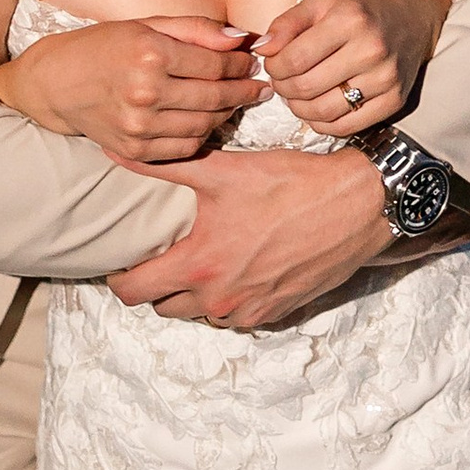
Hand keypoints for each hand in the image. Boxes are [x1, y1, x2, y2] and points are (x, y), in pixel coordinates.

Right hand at [0, 14, 262, 164]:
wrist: (56, 83)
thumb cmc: (104, 46)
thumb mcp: (147, 25)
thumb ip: (197, 29)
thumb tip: (241, 38)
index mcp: (150, 54)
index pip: (214, 63)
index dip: (240, 63)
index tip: (253, 61)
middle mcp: (146, 92)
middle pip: (214, 97)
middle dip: (243, 91)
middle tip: (259, 86)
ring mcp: (139, 126)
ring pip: (204, 125)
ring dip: (226, 113)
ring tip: (235, 102)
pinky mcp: (135, 150)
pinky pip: (185, 147)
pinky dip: (203, 135)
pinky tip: (208, 120)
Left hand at [107, 144, 390, 328]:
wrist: (354, 206)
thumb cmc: (289, 184)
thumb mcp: (223, 171)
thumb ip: (164, 165)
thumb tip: (116, 153)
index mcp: (199, 264)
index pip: (134, 291)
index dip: (120, 276)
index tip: (123, 259)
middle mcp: (219, 298)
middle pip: (163, 307)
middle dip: (156, 285)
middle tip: (161, 255)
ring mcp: (248, 311)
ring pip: (200, 314)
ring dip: (193, 293)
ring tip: (201, 257)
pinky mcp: (274, 314)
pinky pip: (235, 317)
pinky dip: (228, 297)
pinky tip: (238, 265)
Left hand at [252, 0, 448, 137]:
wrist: (416, 17)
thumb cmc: (363, 7)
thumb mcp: (324, 2)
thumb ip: (288, 23)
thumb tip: (261, 50)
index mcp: (350, 19)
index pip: (294, 59)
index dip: (274, 67)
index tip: (272, 63)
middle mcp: (371, 49)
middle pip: (306, 88)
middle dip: (283, 88)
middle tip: (282, 81)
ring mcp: (385, 78)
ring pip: (323, 112)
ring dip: (299, 109)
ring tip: (296, 95)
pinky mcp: (394, 101)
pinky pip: (346, 126)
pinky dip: (322, 124)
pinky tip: (317, 108)